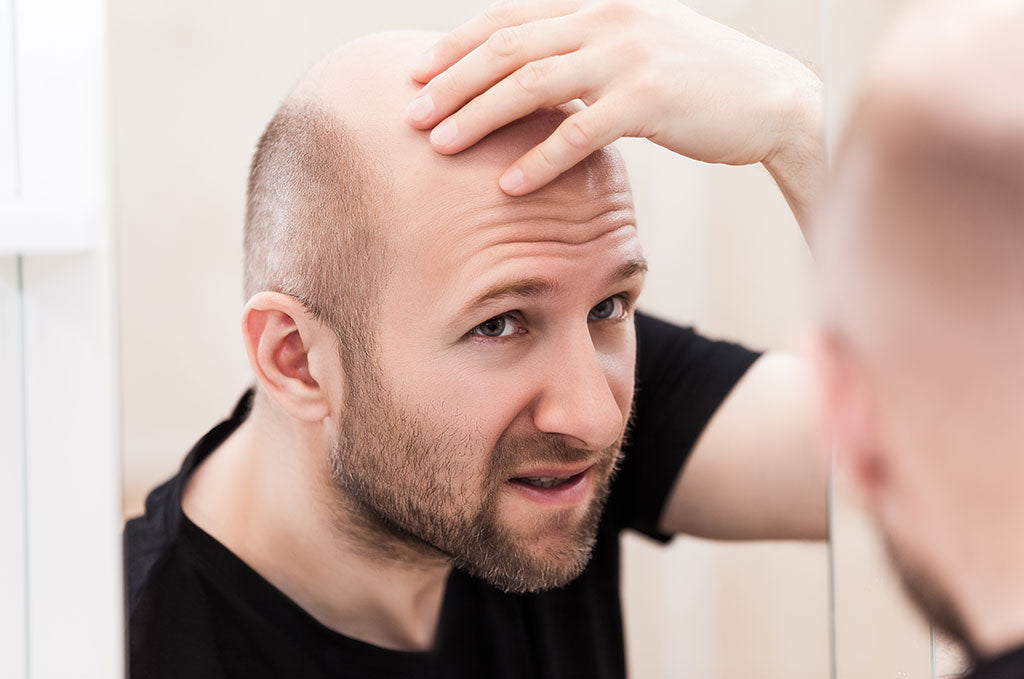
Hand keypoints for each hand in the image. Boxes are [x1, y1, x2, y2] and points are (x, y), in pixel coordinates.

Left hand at [405, 0, 823, 220]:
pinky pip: (578, 132)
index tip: (418, 74)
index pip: (509, 19)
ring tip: (440, 146)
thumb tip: (532, 76)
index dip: (457, 45)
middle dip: (452, 82)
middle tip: (412, 115)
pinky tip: (507, 185)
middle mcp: (606, 20)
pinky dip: (537, 160)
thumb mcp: (637, 48)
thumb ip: (585, 52)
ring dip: (478, 117)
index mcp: (598, 6)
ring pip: (531, 84)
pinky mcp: (651, 99)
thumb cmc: (699, 81)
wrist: (773, 98)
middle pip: (507, 48)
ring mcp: (628, 56)